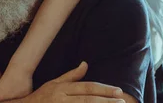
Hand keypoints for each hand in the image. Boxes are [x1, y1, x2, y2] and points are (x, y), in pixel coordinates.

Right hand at [1, 62, 125, 102]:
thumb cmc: (40, 97)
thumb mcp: (54, 83)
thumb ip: (71, 75)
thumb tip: (85, 64)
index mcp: (62, 88)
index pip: (86, 88)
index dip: (103, 89)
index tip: (118, 91)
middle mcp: (61, 98)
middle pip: (87, 99)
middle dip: (106, 100)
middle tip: (122, 101)